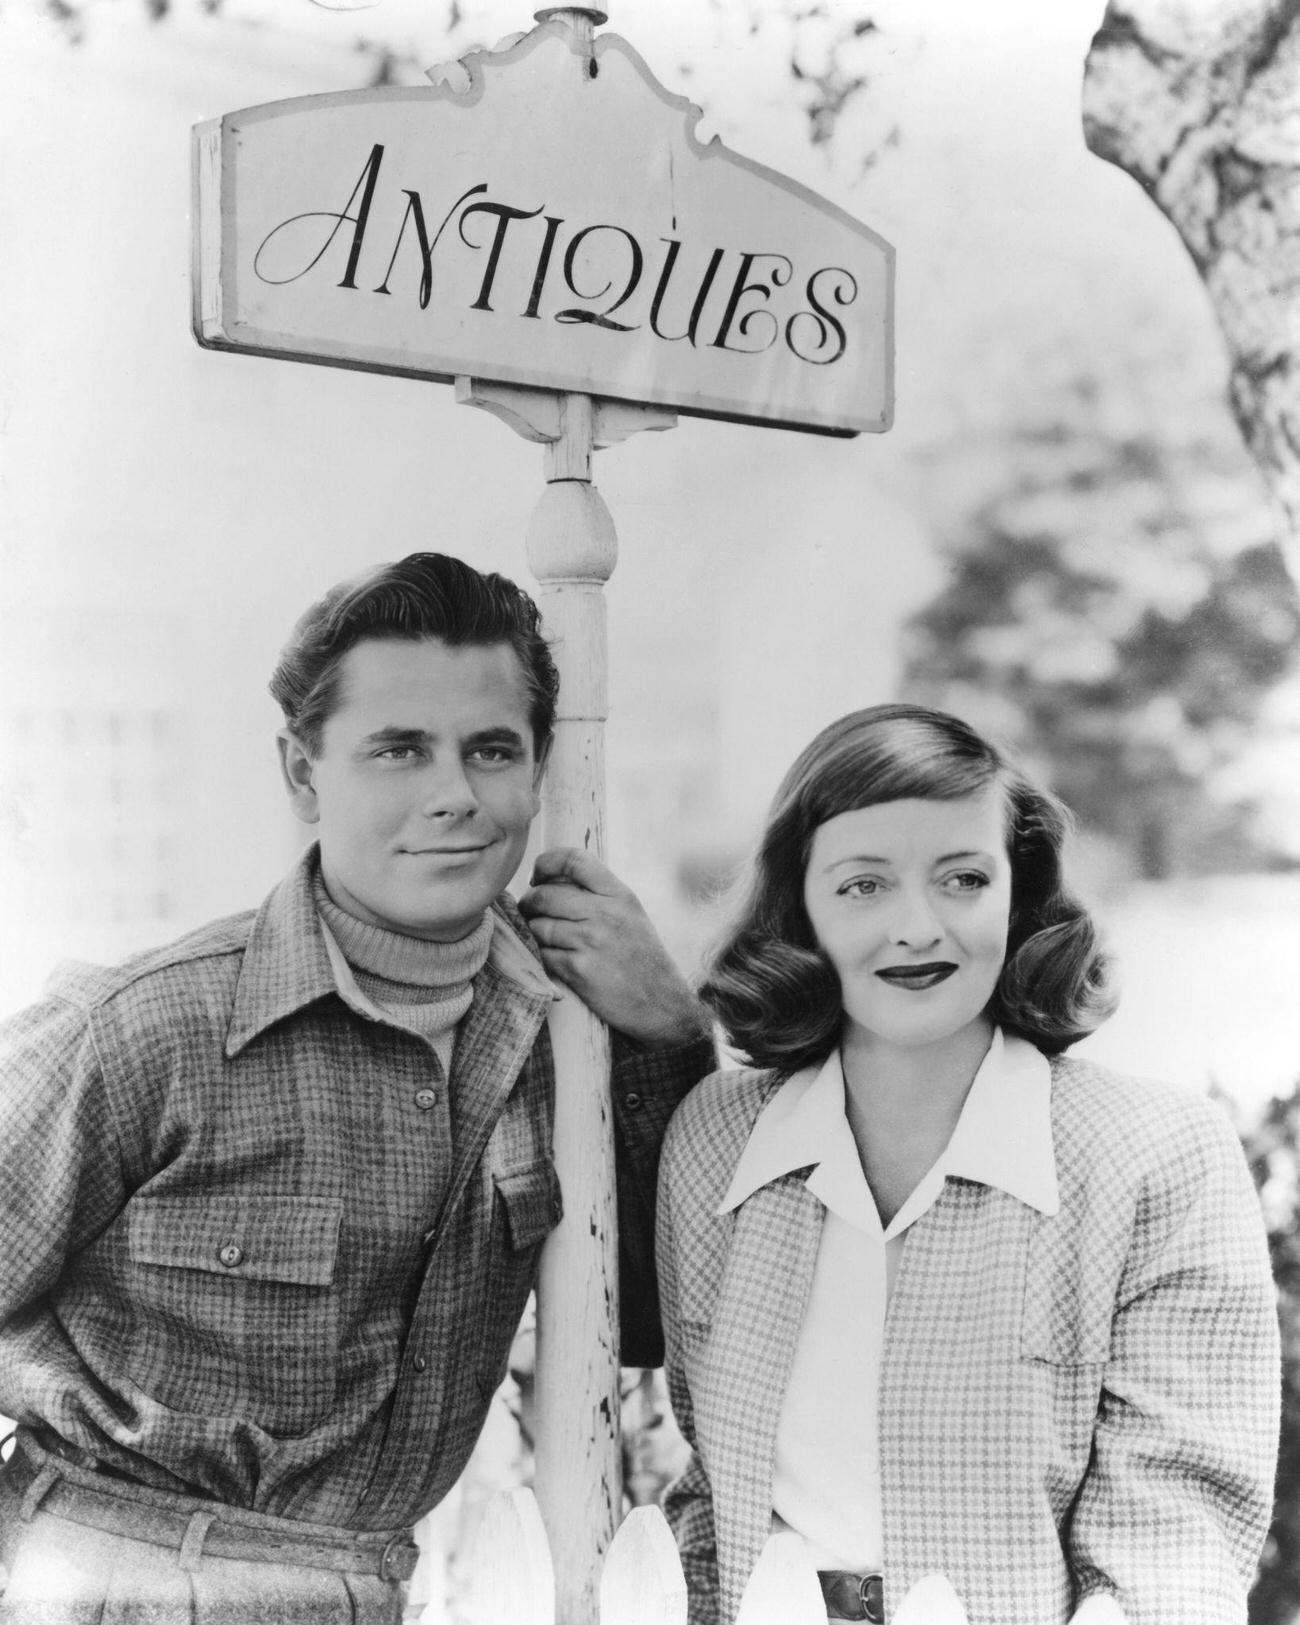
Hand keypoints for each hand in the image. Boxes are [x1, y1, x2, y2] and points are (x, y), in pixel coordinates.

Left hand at [519, 848, 709, 1048]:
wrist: (663, 1005)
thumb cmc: (643, 960)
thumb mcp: (631, 915)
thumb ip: (598, 895)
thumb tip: (550, 882)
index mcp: (619, 894)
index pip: (573, 860)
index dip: (545, 863)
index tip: (536, 877)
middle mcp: (605, 913)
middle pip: (545, 894)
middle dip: (529, 903)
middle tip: (529, 913)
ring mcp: (591, 941)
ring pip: (538, 926)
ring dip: (532, 933)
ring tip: (542, 939)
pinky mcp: (579, 970)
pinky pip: (542, 954)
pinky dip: (540, 957)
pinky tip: (550, 960)